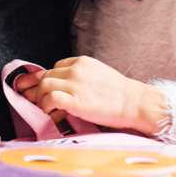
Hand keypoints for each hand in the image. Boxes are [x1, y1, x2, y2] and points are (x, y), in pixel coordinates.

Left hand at [12, 56, 161, 134]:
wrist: (136, 103)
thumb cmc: (121, 94)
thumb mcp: (99, 75)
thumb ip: (82, 76)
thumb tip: (67, 87)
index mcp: (82, 62)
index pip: (56, 67)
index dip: (51, 80)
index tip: (50, 91)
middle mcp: (76, 70)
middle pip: (46, 76)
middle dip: (40, 90)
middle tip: (39, 101)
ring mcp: (75, 84)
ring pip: (44, 85)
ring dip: (41, 99)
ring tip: (47, 110)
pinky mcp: (75, 101)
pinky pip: (49, 99)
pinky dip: (46, 107)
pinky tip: (53, 114)